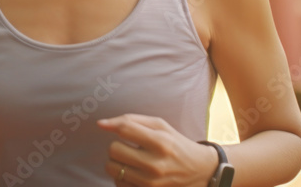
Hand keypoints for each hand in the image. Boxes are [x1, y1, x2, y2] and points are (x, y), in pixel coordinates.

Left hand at [97, 114, 216, 185]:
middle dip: (116, 146)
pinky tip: (133, 172)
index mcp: (161, 142)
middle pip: (113, 150)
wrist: (199, 171)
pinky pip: (118, 183)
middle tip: (127, 147)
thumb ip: (130, 121)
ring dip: (116, 162)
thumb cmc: (175, 144)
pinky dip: (121, 177)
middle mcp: (156, 164)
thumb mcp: (160, 125)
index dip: (112, 126)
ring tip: (129, 160)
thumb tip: (101, 124)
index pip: (124, 130)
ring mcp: (151, 183)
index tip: (108, 127)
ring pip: (112, 168)